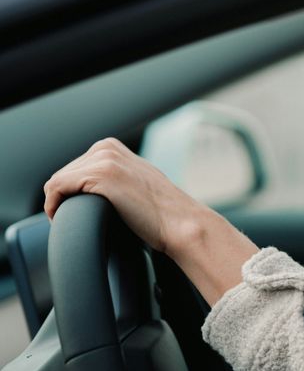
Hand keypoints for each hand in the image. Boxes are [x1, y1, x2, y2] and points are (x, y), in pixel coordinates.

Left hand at [43, 138, 258, 304]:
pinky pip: (56, 188)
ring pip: (57, 182)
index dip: (70, 193)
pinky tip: (63, 220)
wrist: (181, 224)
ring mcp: (105, 159)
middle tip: (75, 221)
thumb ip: (114, 178)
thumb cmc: (162, 214)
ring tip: (72, 222)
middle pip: (63, 174)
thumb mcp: (135, 184)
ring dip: (58, 204)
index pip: (72, 168)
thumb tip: (95, 191)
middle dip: (64, 198)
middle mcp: (107, 148)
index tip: (77, 212)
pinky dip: (53, 206)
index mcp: (112, 147)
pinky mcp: (101, 176)